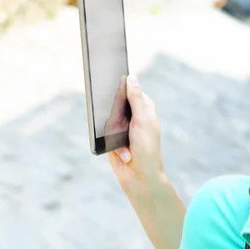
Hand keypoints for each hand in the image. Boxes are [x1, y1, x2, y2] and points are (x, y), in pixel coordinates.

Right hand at [109, 74, 163, 197]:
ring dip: (110, 122)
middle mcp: (134, 116)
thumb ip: (136, 99)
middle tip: (104, 94)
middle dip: (112, 102)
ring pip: (108, 114)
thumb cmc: (146, 148)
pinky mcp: (111, 138)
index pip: (132, 90)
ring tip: (116, 128)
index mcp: (145, 109)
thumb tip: (132, 77)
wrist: (139, 177)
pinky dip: (105, 134)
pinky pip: (102, 129)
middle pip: (117, 101)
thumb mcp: (143, 120)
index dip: (123, 83)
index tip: (111, 71)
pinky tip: (114, 142)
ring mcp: (122, 127)